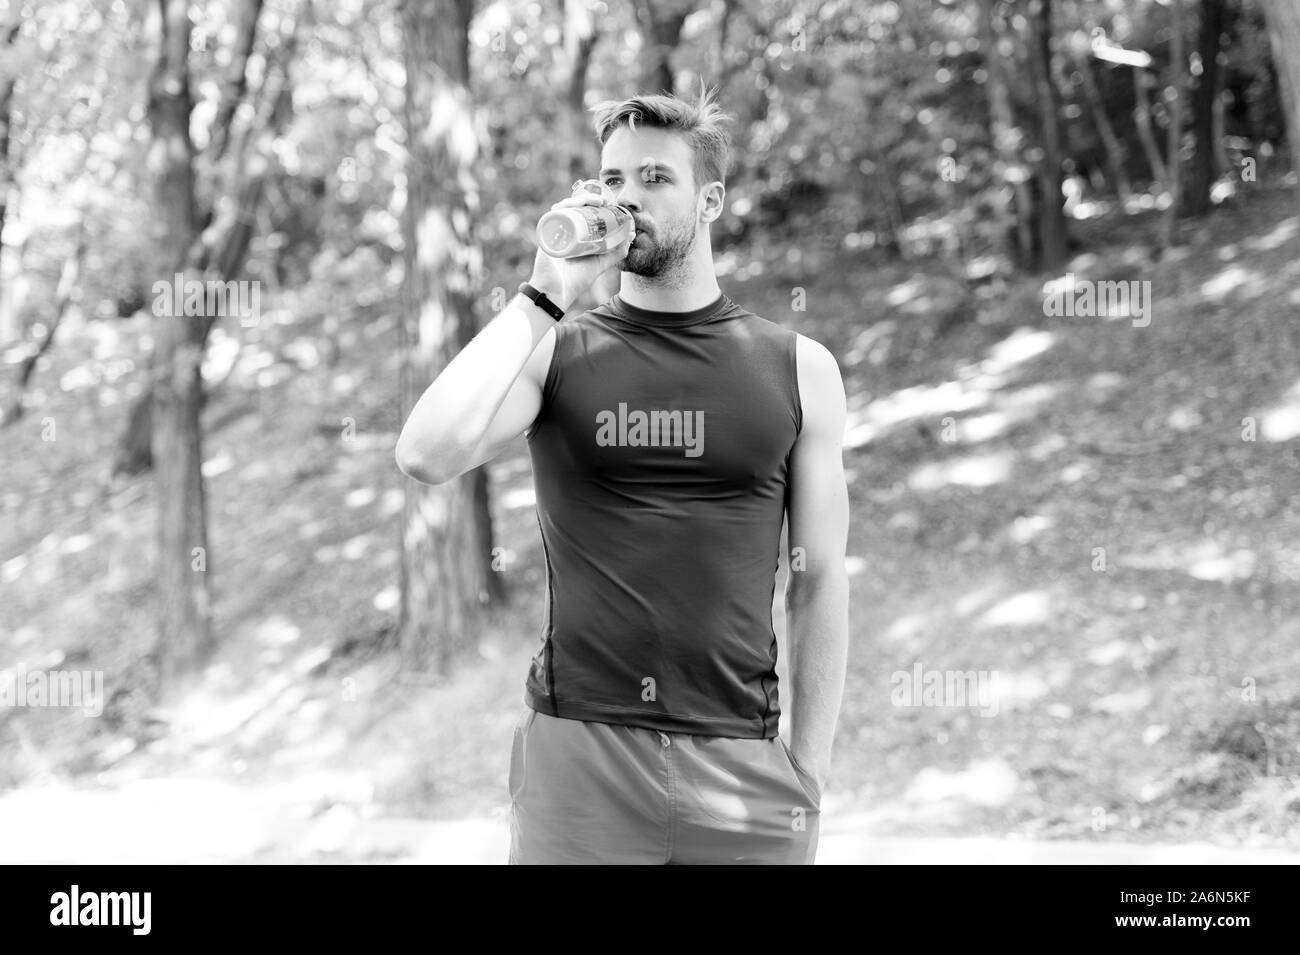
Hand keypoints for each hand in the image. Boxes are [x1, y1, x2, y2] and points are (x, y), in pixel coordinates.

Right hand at [529, 192, 634, 311]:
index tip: (609, 202)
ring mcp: (555, 231)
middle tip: (604, 201)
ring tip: (595, 201)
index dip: (596, 204)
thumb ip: (617, 252)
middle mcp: (565, 230)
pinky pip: (553, 214)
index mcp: (576, 235)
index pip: (584, 213)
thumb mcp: (601, 263)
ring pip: (566, 208)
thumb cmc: (576, 280)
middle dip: (590, 199)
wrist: (557, 292)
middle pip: (575, 208)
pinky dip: (563, 205)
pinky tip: (577, 204)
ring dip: (579, 199)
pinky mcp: (546, 233)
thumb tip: (632, 235)